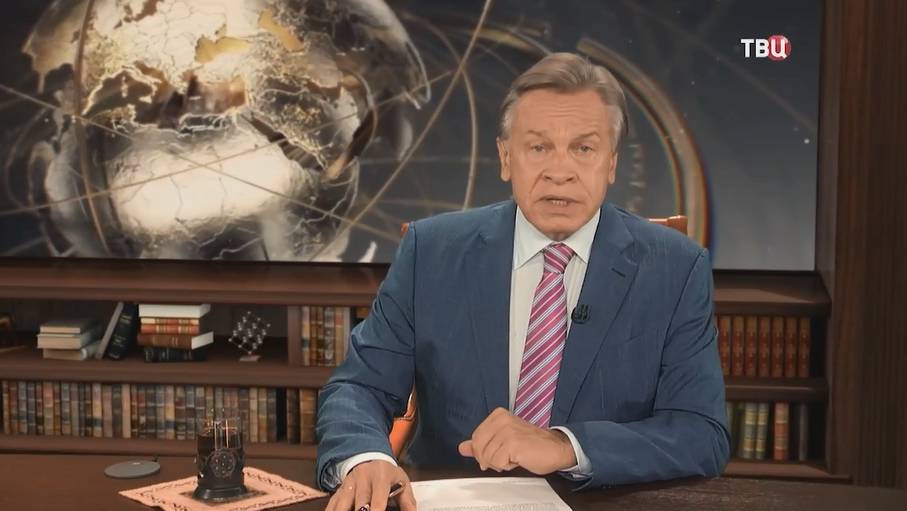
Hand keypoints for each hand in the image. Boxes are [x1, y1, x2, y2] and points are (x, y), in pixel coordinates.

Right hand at [326, 460, 416, 510]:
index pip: (378, 497)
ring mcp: (348, 485)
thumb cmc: (388, 474)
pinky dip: (332, 510)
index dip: (377, 509)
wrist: (368, 457)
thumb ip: (408, 501)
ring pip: (342, 503)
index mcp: (380, 477)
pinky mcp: (338, 491)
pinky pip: (332, 504)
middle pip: (360, 503)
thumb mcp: (402, 482)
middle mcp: (362, 480)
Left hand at [458, 407, 576, 473]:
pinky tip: (518, 459)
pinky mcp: (513, 444)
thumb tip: (463, 447)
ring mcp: (507, 431)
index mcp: (498, 415)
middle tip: (505, 457)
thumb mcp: (503, 441)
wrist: (557, 448)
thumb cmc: (532, 445)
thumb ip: (481, 443)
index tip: (498, 452)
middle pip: (478, 448)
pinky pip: (497, 463)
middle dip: (489, 459)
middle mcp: (501, 419)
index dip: (484, 451)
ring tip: (515, 456)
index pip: (475, 438)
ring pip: (487, 457)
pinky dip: (507, 466)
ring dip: (500, 463)